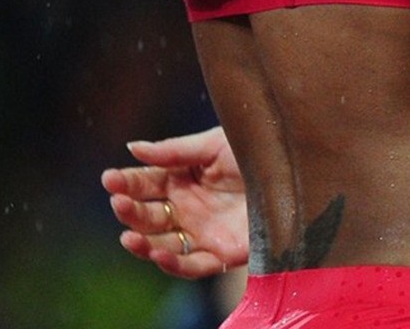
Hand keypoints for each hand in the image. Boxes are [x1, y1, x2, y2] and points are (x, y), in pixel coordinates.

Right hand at [100, 126, 249, 278]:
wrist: (299, 173)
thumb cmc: (260, 152)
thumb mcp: (216, 144)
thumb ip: (175, 151)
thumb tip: (132, 148)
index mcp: (184, 177)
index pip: (146, 182)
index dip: (126, 182)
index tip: (110, 179)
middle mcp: (189, 207)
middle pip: (149, 214)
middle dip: (130, 210)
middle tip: (118, 202)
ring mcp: (203, 231)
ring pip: (162, 244)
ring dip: (142, 243)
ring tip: (128, 237)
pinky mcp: (222, 253)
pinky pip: (191, 265)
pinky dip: (172, 263)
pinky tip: (157, 254)